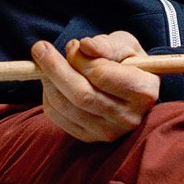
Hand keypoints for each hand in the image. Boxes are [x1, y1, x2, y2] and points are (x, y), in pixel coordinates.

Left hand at [33, 32, 158, 142]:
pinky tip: (54, 83)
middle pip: (81, 94)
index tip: (71, 44)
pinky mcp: (90, 139)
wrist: (132, 91)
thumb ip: (107, 44)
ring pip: (66, 106)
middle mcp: (128, 118)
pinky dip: (48, 96)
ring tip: (46, 63)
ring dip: (48, 81)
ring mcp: (109, 132)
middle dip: (55, 68)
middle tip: (39, 49)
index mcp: (143, 91)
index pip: (102, 75)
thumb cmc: (128, 63)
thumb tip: (84, 46)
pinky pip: (58, 117)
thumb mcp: (125, 45)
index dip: (80, 58)